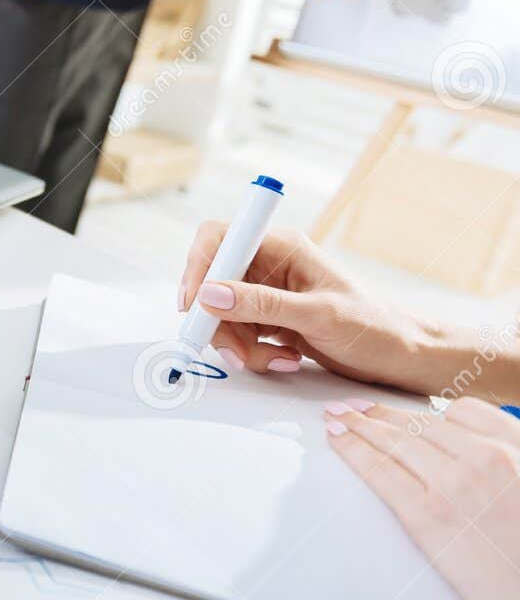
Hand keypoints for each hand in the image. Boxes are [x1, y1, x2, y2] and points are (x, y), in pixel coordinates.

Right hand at [178, 223, 446, 389]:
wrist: (403, 356)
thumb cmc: (375, 328)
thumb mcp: (317, 315)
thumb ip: (261, 304)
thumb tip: (209, 295)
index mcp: (282, 247)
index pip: (218, 239)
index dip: (198, 268)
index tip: (195, 305)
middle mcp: (270, 265)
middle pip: (213, 284)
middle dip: (219, 322)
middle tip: (238, 351)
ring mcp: (269, 293)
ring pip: (222, 314)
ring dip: (238, 344)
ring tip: (274, 360)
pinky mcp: (271, 318)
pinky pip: (239, 333)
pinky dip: (252, 352)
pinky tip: (283, 359)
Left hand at [325, 398, 519, 599]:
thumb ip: (507, 466)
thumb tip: (471, 454)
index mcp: (517, 447)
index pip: (462, 412)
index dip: (424, 411)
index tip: (403, 410)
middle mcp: (487, 456)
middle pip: (421, 425)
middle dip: (382, 414)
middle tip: (355, 408)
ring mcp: (454, 483)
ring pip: (395, 441)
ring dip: (358, 424)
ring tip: (337, 417)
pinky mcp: (427, 515)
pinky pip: (379, 470)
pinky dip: (351, 448)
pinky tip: (336, 438)